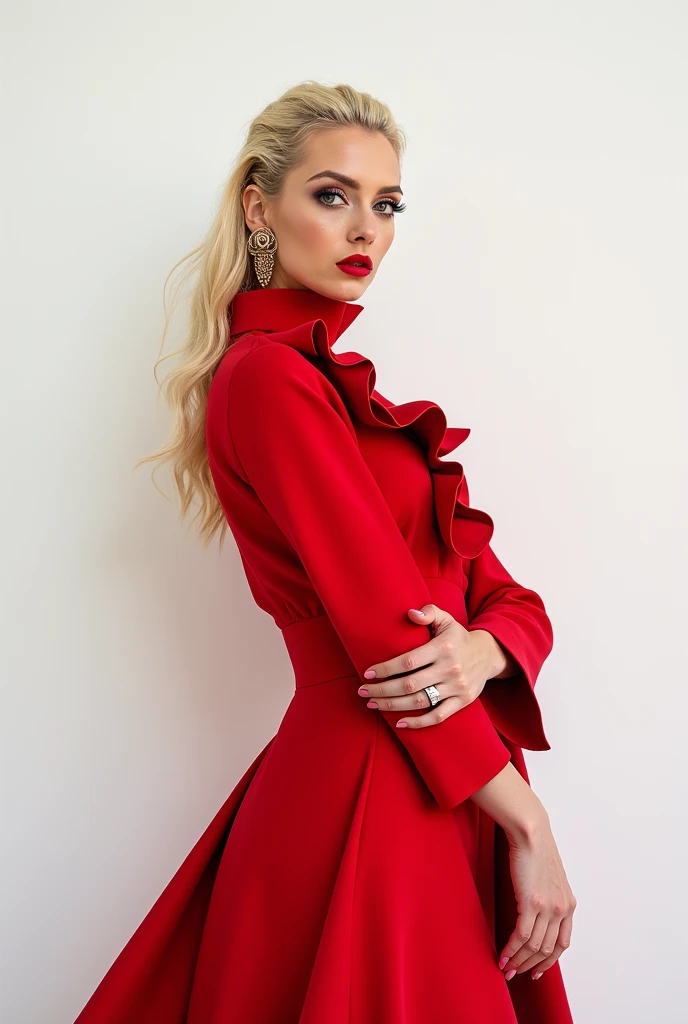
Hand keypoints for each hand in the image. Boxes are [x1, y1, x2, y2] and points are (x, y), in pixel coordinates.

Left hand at [357, 603, 508, 728]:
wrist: (488, 655)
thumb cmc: (458, 637)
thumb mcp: (446, 619)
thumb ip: (429, 612)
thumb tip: (410, 614)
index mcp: (443, 648)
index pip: (409, 661)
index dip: (386, 669)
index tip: (368, 673)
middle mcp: (450, 668)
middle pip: (409, 684)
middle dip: (382, 690)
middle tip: (363, 691)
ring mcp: (457, 687)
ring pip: (420, 701)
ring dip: (393, 705)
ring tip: (372, 704)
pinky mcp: (462, 701)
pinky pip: (438, 716)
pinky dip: (418, 722)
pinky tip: (399, 723)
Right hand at [499, 815, 576, 981]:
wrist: (531, 832)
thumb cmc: (536, 850)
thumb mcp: (550, 879)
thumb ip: (548, 898)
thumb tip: (535, 913)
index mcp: (569, 904)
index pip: (562, 944)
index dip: (548, 961)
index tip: (537, 971)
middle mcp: (562, 909)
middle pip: (546, 949)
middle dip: (529, 965)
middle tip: (515, 973)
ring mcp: (548, 907)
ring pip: (534, 946)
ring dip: (518, 961)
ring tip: (505, 968)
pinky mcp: (532, 903)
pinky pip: (522, 936)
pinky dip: (511, 950)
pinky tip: (502, 955)